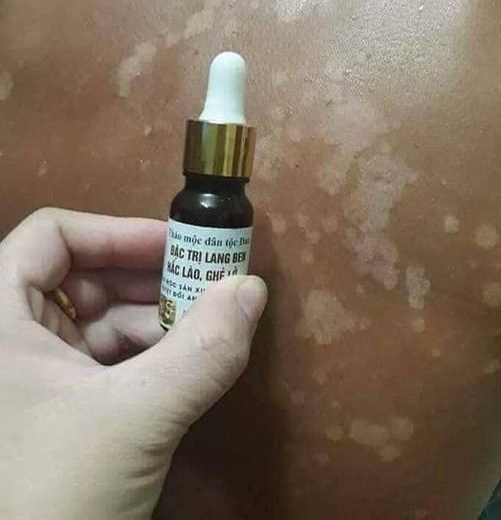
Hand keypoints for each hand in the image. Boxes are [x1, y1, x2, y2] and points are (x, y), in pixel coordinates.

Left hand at [0, 208, 266, 519]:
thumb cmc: (53, 494)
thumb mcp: (135, 418)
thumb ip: (202, 351)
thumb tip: (252, 288)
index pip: (52, 236)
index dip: (117, 231)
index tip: (177, 247)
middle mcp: (8, 338)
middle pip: (81, 275)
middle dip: (148, 279)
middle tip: (205, 286)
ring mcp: (29, 374)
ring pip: (96, 319)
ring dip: (154, 320)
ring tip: (203, 330)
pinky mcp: (53, 407)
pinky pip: (102, 360)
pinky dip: (145, 355)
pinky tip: (183, 364)